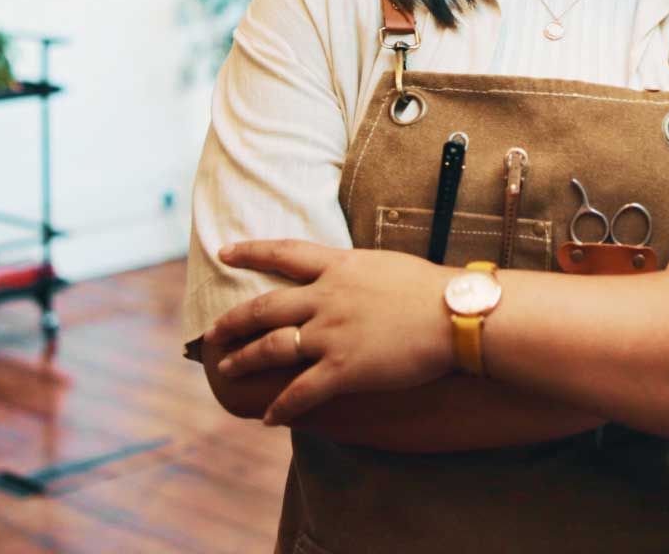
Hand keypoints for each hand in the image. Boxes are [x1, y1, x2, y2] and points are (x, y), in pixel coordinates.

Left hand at [204, 241, 452, 424]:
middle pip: (266, 306)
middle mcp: (327, 296)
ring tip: (228, 371)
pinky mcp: (343, 368)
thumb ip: (357, 272)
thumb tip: (345, 273)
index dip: (251, 251)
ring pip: (272, 347)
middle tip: (213, 333)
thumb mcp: (386, 265)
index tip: (225, 251)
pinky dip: (282, 406)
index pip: (285, 253)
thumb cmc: (431, 288)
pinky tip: (270, 417)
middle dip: (234, 321)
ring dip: (245, 360)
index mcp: (340, 266)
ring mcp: (332, 333)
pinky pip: (301, 391)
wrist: (455, 314)